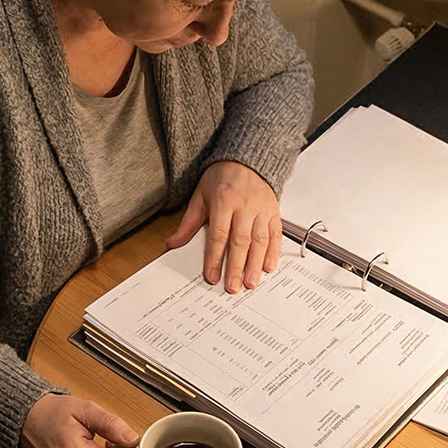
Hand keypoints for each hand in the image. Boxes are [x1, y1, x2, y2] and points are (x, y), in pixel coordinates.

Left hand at [166, 160, 281, 293]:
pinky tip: (268, 267)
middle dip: (236, 267)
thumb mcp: (200, 196)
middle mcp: (244, 206)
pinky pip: (275, 234)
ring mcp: (261, 209)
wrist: (246, 159)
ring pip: (260, 240)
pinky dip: (273, 252)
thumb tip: (172, 244)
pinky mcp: (274, 211)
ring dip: (255, 264)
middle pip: (240, 241)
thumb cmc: (221, 178)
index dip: (215, 258)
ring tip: (251, 283)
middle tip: (233, 287)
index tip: (212, 276)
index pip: (218, 235)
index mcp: (223, 201)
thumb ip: (188, 223)